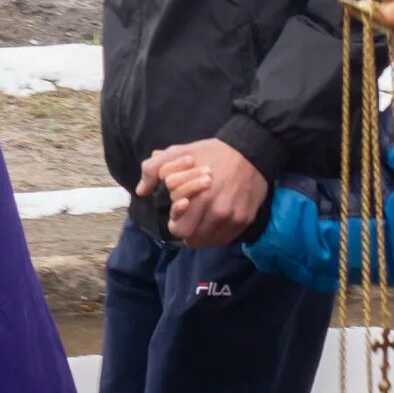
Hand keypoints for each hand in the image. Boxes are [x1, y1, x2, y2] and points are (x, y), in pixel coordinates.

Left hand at [139, 138, 266, 248]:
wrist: (251, 150)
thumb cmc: (212, 152)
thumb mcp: (179, 153)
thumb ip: (154, 169)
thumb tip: (141, 191)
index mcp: (198, 196)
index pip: (178, 229)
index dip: (175, 221)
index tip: (180, 210)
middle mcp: (217, 211)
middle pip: (193, 239)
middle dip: (187, 230)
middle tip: (189, 218)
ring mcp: (233, 217)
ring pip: (209, 242)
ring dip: (202, 234)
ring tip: (203, 219)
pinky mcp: (245, 220)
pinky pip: (226, 239)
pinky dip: (218, 234)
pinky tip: (216, 220)